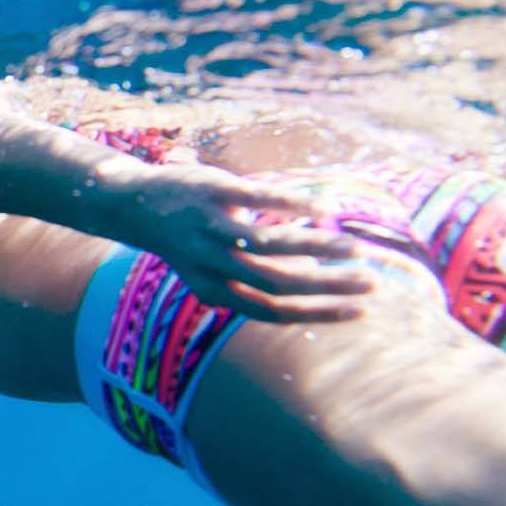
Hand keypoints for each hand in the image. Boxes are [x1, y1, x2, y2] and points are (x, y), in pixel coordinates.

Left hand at [92, 162, 380, 321]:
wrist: (133, 204)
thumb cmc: (189, 241)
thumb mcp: (216, 268)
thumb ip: (258, 276)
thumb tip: (311, 276)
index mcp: (215, 290)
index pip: (274, 312)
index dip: (319, 314)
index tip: (361, 311)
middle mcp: (212, 264)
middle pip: (279, 283)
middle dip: (330, 287)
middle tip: (372, 282)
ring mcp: (212, 228)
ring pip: (272, 245)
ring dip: (319, 247)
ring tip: (355, 248)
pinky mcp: (214, 192)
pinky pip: (259, 200)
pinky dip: (294, 205)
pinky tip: (324, 208)